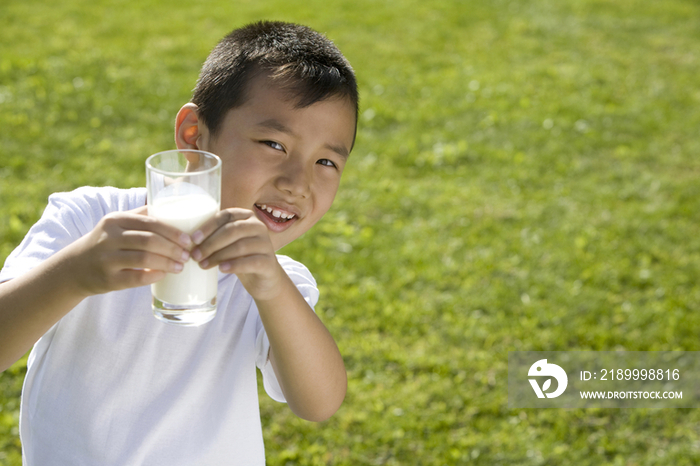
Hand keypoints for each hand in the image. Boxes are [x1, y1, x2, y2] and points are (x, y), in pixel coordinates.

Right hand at [70, 206, 191, 295]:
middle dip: (172, 248)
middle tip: (187, 255)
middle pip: (149, 240)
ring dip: (167, 263)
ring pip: (144, 258)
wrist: (74, 268)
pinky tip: (164, 275)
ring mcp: (106, 259)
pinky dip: (154, 276)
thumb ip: (141, 215)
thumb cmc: (106, 244)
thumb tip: (175, 208)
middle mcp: (109, 238)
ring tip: (180, 266)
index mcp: (115, 220)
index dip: (172, 232)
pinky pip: (136, 277)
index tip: (188, 239)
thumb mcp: (117, 225)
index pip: (150, 223)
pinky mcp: (108, 279)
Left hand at [190, 208, 284, 299]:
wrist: (263, 279)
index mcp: (247, 217)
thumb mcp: (229, 243)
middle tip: (195, 256)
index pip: (226, 215)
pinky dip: (234, 265)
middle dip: (211, 243)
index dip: (208, 226)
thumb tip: (187, 241)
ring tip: (203, 265)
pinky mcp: (269, 262)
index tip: (193, 239)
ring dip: (218, 256)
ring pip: (240, 246)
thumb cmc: (240, 258)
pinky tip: (222, 269)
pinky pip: (251, 261)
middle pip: (232, 230)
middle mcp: (259, 227)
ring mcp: (266, 244)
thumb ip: (215, 236)